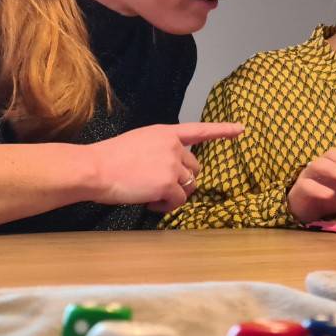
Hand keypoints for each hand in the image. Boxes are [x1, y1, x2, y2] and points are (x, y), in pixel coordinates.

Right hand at [85, 122, 243, 212]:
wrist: (95, 168)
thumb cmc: (109, 159)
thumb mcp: (139, 143)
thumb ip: (158, 150)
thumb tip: (168, 169)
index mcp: (165, 133)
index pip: (199, 130)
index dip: (222, 130)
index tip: (241, 129)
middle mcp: (173, 146)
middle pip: (194, 168)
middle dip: (182, 181)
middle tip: (160, 188)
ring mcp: (172, 164)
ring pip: (189, 186)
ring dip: (174, 195)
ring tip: (152, 196)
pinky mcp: (168, 183)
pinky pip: (178, 201)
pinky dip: (167, 207)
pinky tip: (151, 203)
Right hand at [288, 148, 335, 222]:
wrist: (309, 213)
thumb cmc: (335, 199)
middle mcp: (326, 165)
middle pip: (335, 153)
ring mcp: (311, 175)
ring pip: (318, 163)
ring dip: (333, 169)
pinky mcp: (300, 189)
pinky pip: (306, 184)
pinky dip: (318, 189)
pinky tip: (329, 195)